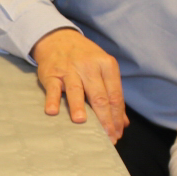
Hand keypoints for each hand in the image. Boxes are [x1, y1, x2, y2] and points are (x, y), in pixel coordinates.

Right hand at [31, 27, 126, 142]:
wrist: (59, 38)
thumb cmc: (85, 58)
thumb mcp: (103, 69)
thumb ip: (113, 95)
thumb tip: (124, 122)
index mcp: (107, 65)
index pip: (115, 96)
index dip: (118, 117)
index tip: (118, 133)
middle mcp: (90, 67)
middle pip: (99, 96)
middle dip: (105, 119)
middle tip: (107, 137)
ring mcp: (70, 70)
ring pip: (76, 90)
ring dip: (78, 107)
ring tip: (81, 122)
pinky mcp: (52, 73)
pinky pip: (53, 88)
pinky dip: (53, 99)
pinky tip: (53, 111)